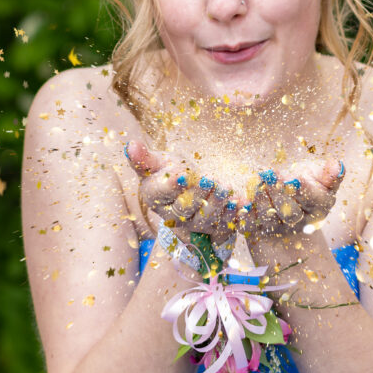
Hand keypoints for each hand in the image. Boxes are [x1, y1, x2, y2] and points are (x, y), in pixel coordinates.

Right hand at [124, 140, 241, 246]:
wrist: (191, 191)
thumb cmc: (171, 173)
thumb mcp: (159, 163)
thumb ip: (145, 157)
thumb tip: (130, 144)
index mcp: (156, 198)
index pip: (162, 193)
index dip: (171, 185)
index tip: (181, 175)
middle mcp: (174, 216)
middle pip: (185, 209)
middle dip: (198, 194)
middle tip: (209, 180)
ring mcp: (196, 224)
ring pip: (205, 219)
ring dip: (217, 205)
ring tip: (226, 188)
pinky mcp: (215, 228)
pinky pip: (225, 224)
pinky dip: (235, 215)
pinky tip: (242, 203)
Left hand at [242, 158, 344, 239]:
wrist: (288, 209)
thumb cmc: (306, 189)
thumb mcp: (320, 180)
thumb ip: (329, 174)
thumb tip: (337, 164)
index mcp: (317, 208)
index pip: (312, 200)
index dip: (304, 190)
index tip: (297, 178)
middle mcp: (298, 222)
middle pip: (290, 213)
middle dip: (279, 193)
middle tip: (270, 174)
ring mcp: (277, 228)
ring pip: (269, 220)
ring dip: (262, 201)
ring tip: (257, 183)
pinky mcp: (258, 230)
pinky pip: (248, 225)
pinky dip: (242, 214)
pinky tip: (237, 201)